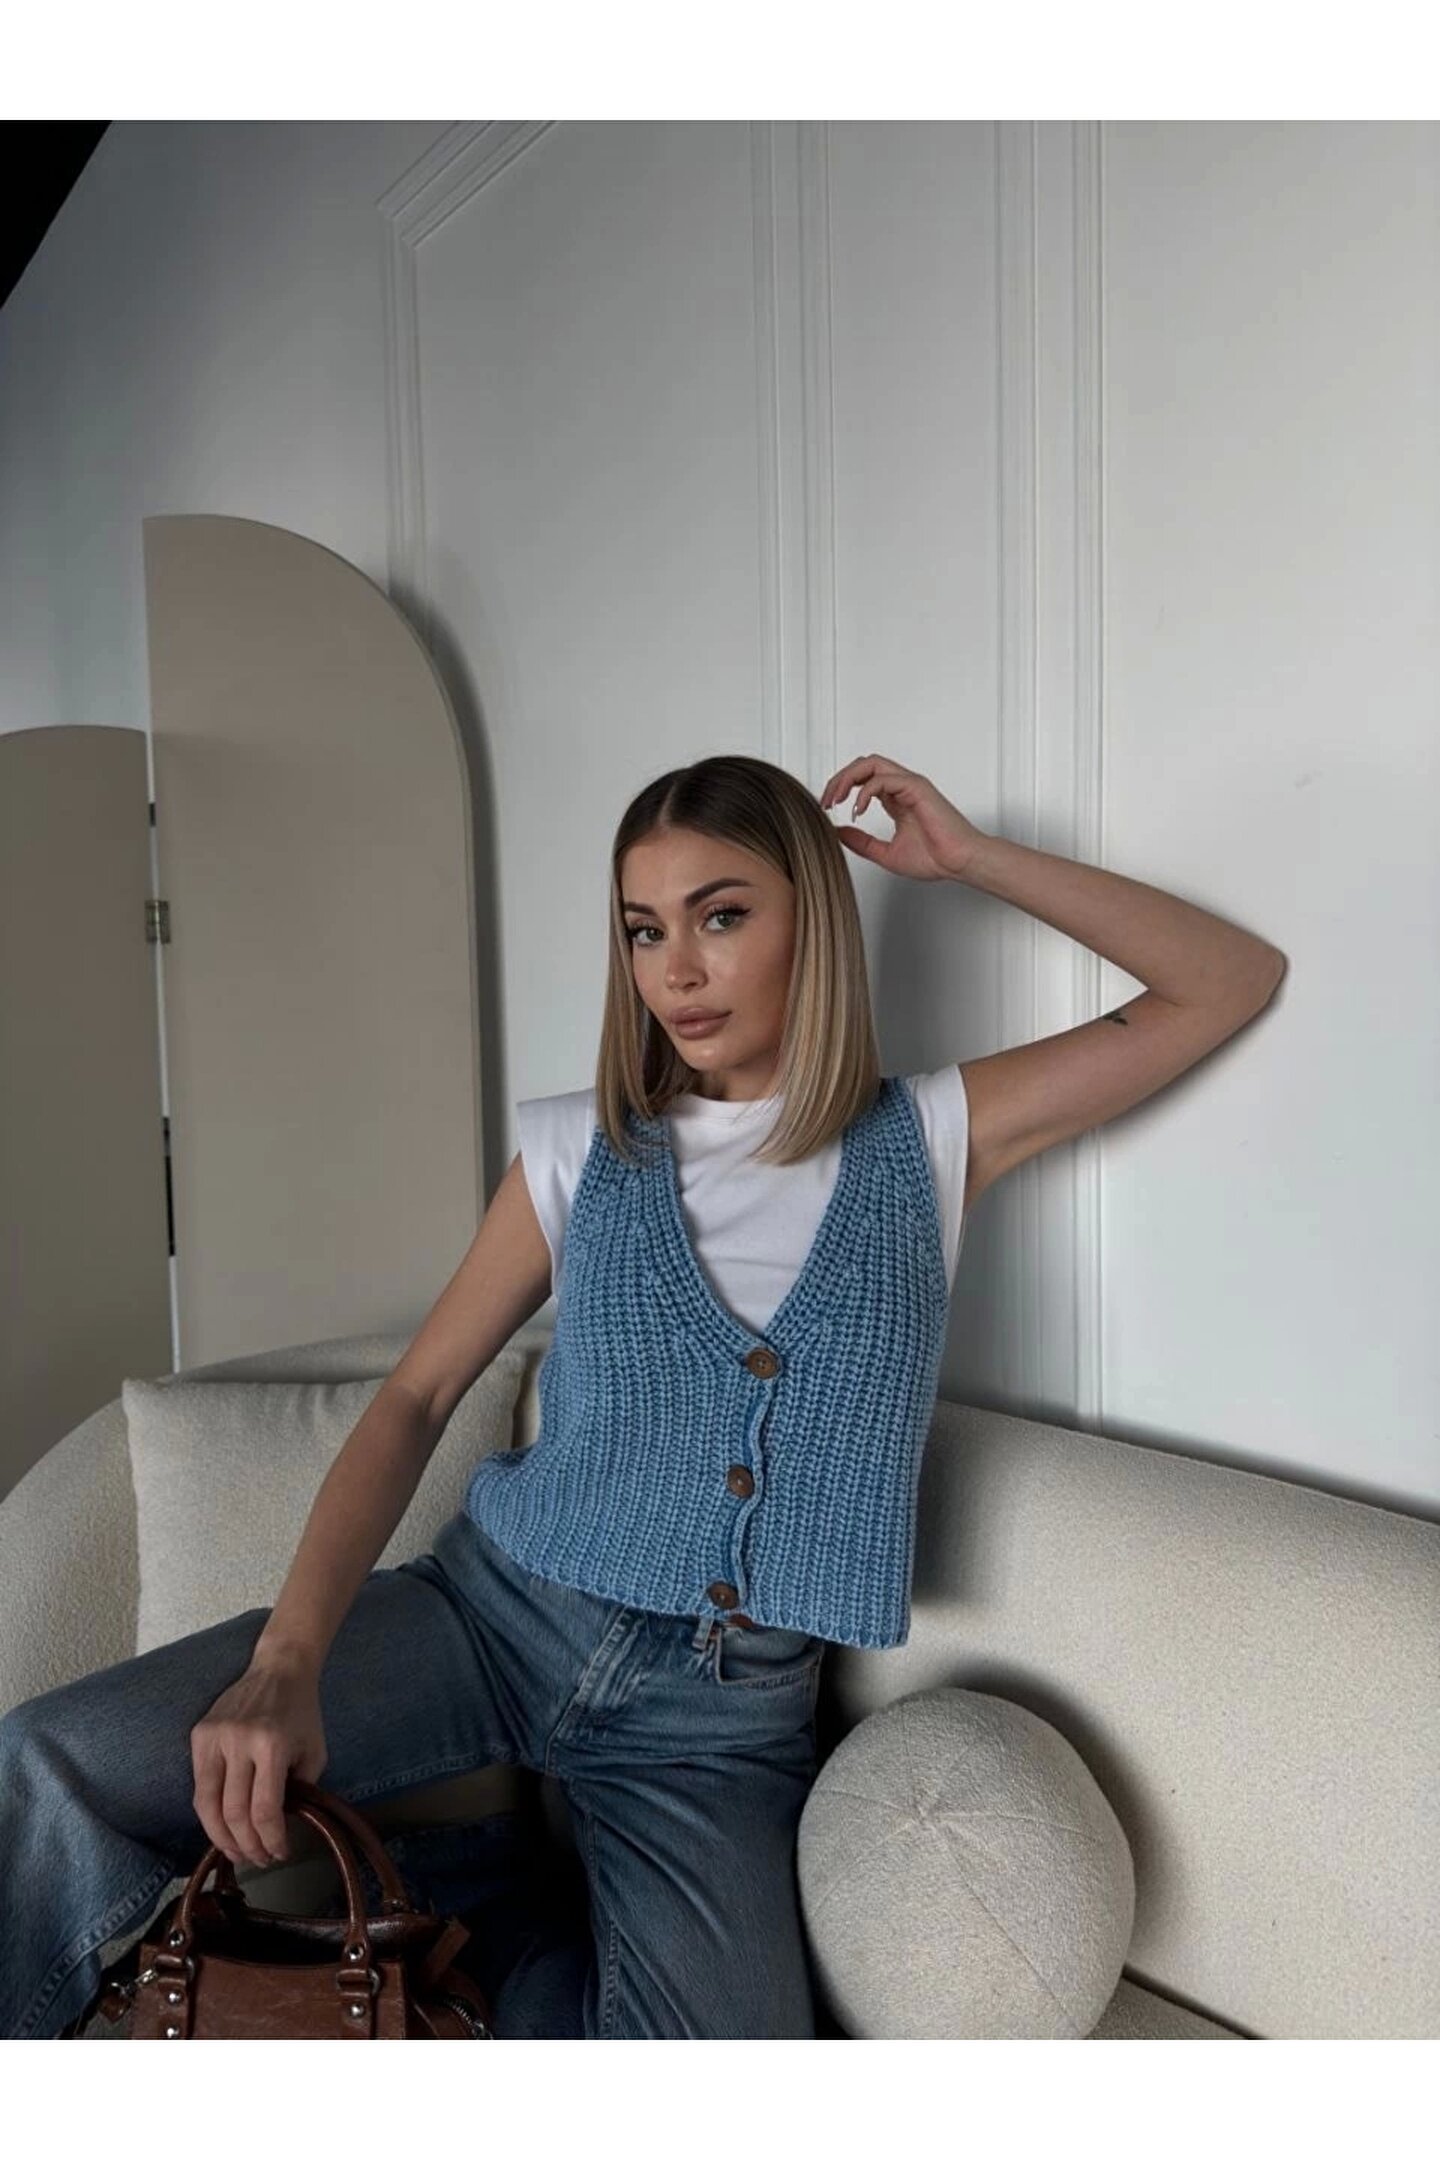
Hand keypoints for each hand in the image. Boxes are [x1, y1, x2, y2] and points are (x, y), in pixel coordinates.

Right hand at [190, 1652, 328, 1870]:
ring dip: (219, 1836)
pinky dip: (209, 1811)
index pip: (264, 1808)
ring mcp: (214, 1736)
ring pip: (206, 1804)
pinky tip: (222, 1824)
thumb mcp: (315, 1752)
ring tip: (235, 1852)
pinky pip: (199, 1784)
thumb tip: (277, 1828)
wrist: (279, 1668)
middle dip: (246, 1845)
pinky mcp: (198, 1734)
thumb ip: (300, 1790)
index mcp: (272, 1744)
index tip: (280, 1853)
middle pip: (233, 1812)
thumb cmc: (302, 1713)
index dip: (270, 1840)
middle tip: (258, 1859)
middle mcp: (239, 1741)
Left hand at [819, 755, 986, 881]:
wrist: (959, 863)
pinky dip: (865, 792)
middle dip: (838, 779)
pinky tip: (858, 810)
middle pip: (863, 765)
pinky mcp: (917, 787)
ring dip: (847, 778)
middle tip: (825, 800)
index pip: (862, 779)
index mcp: (896, 799)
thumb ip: (861, 842)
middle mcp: (902, 788)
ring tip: (835, 799)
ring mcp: (910, 785)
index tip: (826, 806)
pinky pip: (884, 779)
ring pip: (871, 763)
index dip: (840, 788)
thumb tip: (837, 833)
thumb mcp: (885, 853)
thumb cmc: (935, 859)